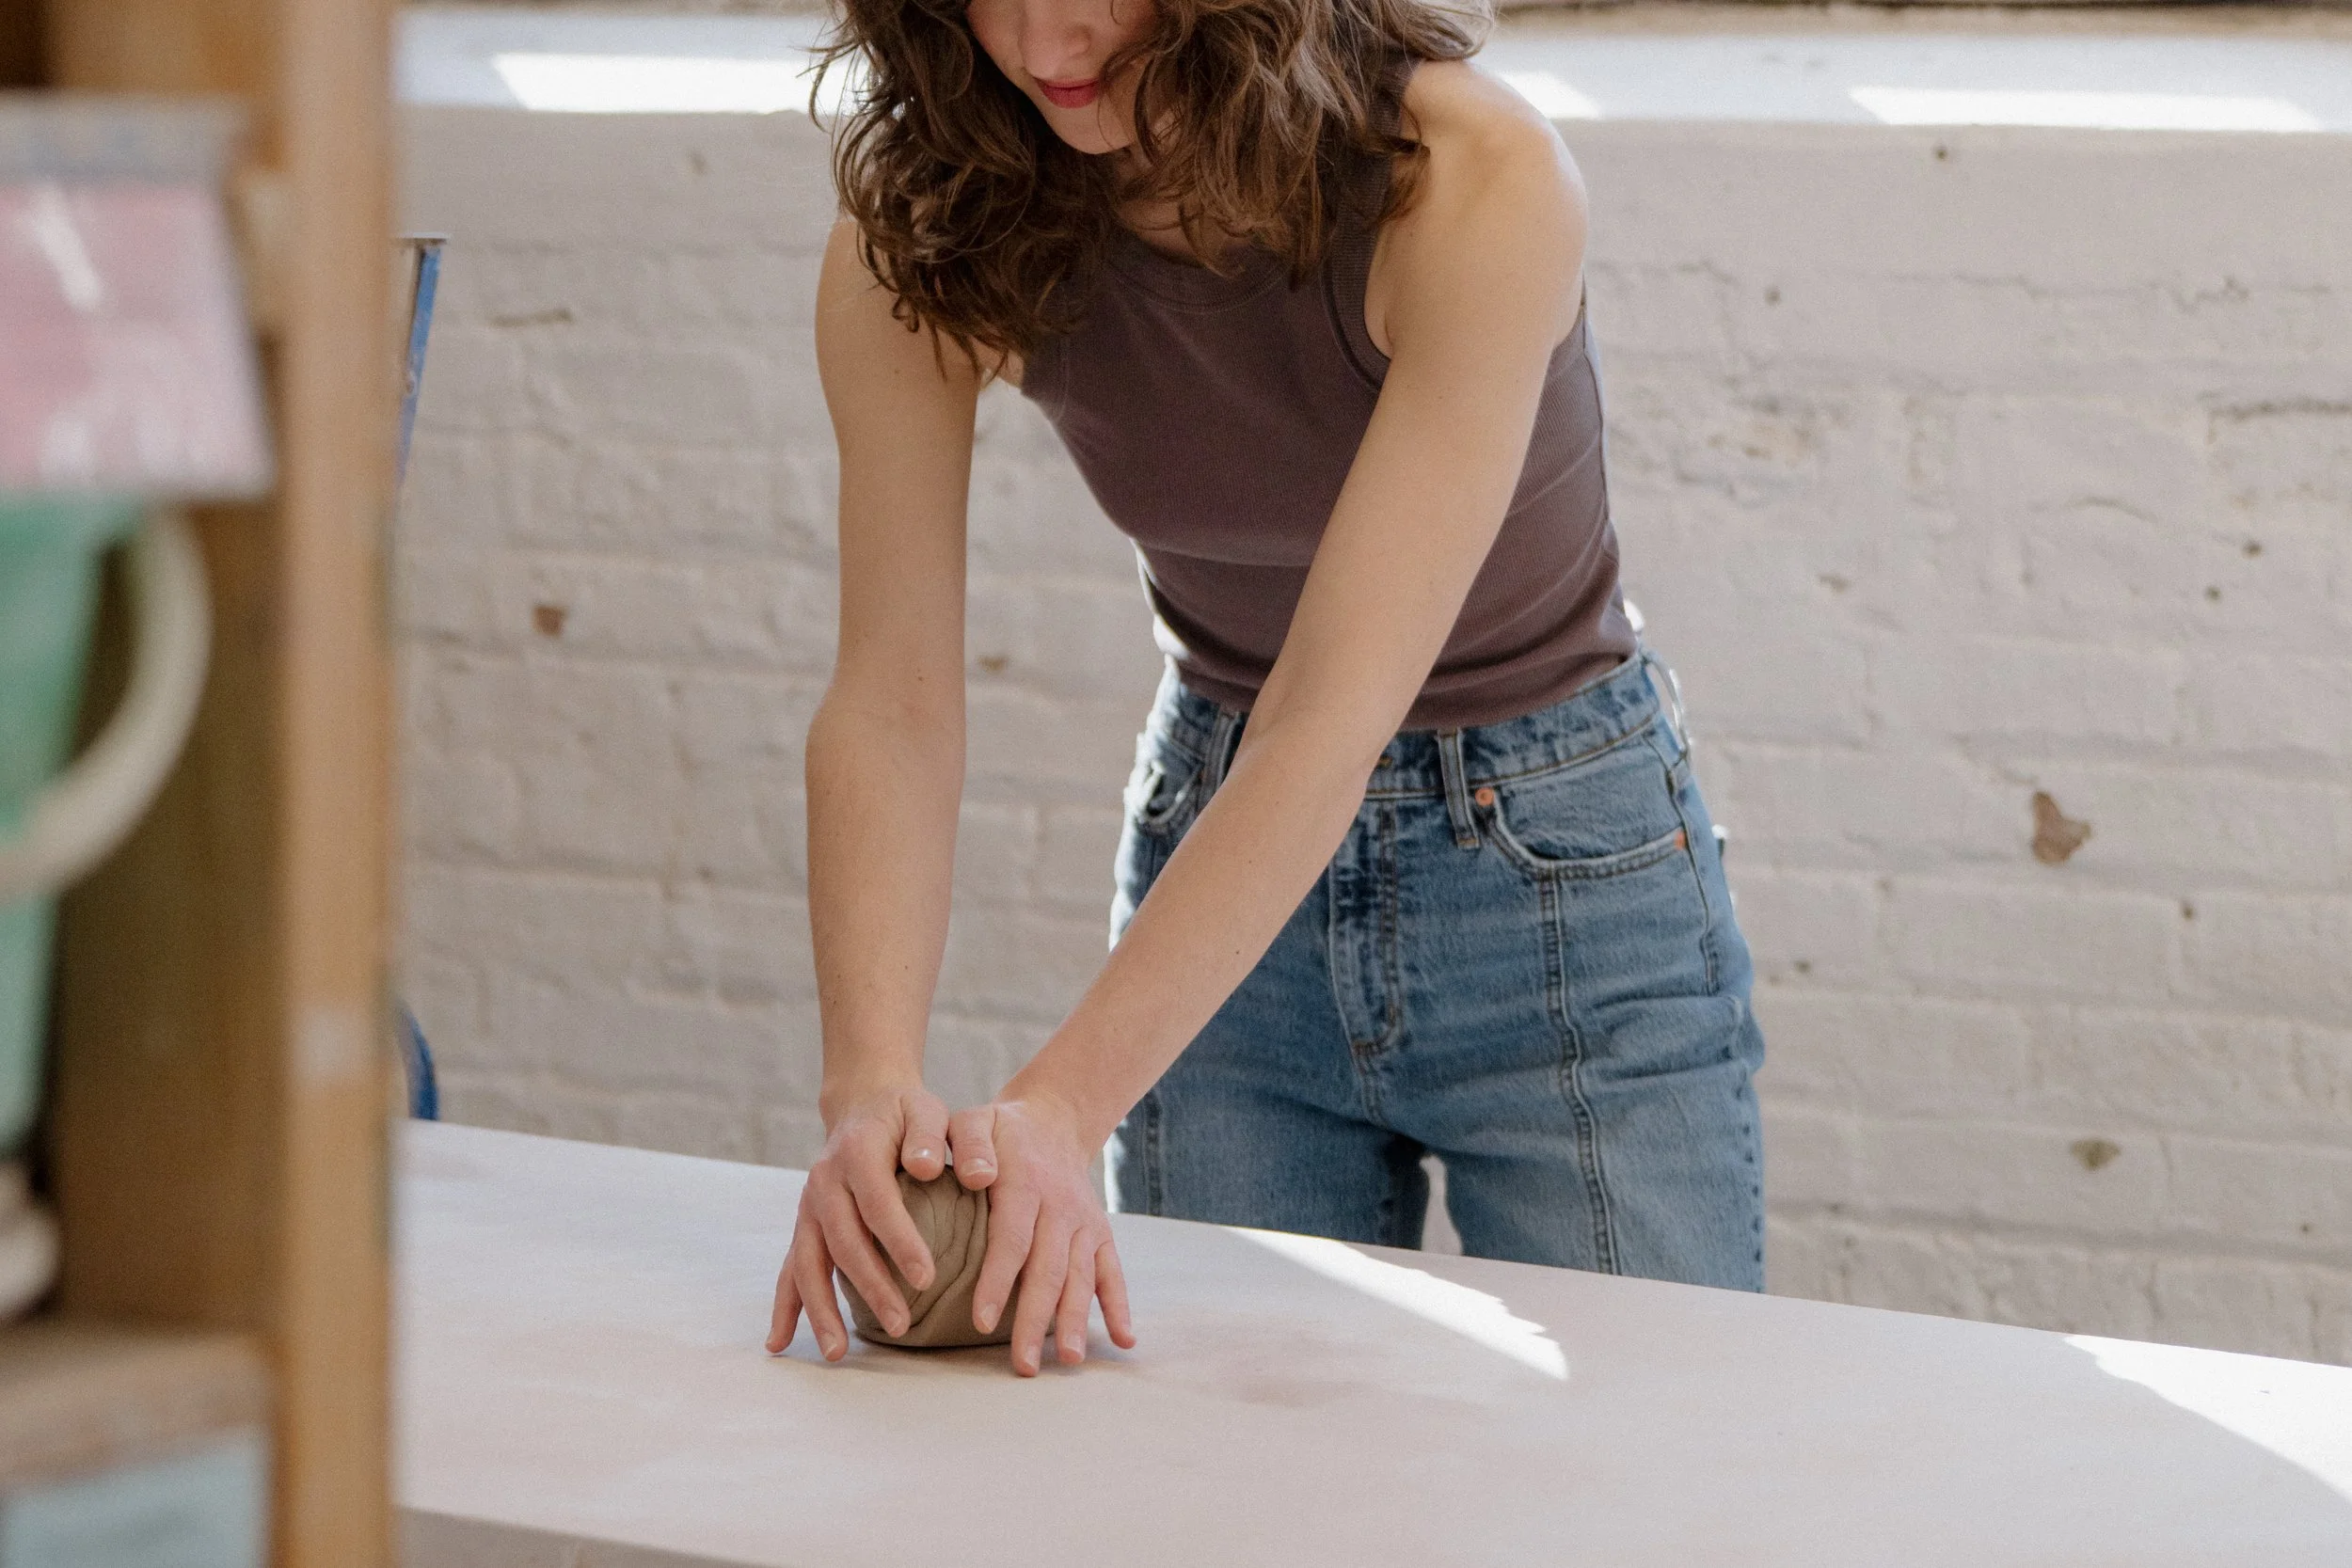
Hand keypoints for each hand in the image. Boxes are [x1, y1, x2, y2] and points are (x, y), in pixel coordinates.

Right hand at [766, 1081, 951, 1358]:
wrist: (864, 1106)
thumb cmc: (905, 1114)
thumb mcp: (925, 1109)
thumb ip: (930, 1135)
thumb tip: (927, 1168)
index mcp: (856, 1153)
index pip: (878, 1203)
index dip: (900, 1241)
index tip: (928, 1278)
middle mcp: (824, 1182)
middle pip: (842, 1241)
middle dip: (870, 1286)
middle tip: (901, 1324)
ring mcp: (809, 1207)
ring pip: (807, 1263)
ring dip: (820, 1310)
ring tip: (837, 1353)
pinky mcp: (805, 1227)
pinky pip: (789, 1270)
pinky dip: (784, 1307)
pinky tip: (779, 1344)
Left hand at [950, 1093, 1137, 1376]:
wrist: (1053, 1121)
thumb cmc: (1001, 1131)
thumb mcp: (974, 1121)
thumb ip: (967, 1144)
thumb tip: (975, 1177)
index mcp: (1025, 1184)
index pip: (1012, 1238)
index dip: (998, 1280)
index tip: (983, 1321)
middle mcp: (1061, 1208)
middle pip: (1049, 1270)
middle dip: (1037, 1319)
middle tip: (1025, 1365)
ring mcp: (1085, 1224)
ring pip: (1081, 1277)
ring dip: (1077, 1320)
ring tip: (1069, 1361)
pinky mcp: (1100, 1235)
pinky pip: (1112, 1272)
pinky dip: (1119, 1305)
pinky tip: (1124, 1340)